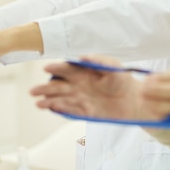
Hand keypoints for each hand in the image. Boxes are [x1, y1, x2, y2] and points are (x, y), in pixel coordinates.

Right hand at [31, 56, 148, 120]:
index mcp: (84, 73)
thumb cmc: (124, 80)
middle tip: (33, 91)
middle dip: (45, 88)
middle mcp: (80, 86)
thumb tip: (82, 57)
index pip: (66, 70)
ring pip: (61, 99)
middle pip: (59, 86)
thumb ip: (98, 61)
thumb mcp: (113, 66)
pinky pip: (71, 111)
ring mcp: (81, 99)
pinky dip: (62, 109)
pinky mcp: (86, 112)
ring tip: (38, 103)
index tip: (47, 68)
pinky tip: (52, 108)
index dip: (56, 69)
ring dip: (49, 101)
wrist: (135, 100)